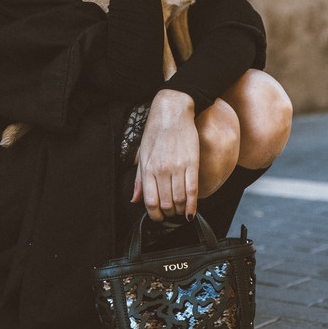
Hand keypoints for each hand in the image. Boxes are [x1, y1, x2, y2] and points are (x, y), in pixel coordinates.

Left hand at [131, 90, 198, 221]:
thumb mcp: (142, 153)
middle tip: (170, 214)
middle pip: (166, 203)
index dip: (154, 214)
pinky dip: (192, 205)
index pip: (150, 201)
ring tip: (180, 212)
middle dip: (168, 214)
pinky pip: (193, 190)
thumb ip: (139, 179)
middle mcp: (162, 170)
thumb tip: (134, 199)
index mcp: (148, 168)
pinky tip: (191, 211)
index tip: (157, 217)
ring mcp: (178, 167)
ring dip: (180, 211)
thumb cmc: (156, 130)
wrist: (173, 111)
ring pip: (180, 200)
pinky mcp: (193, 163)